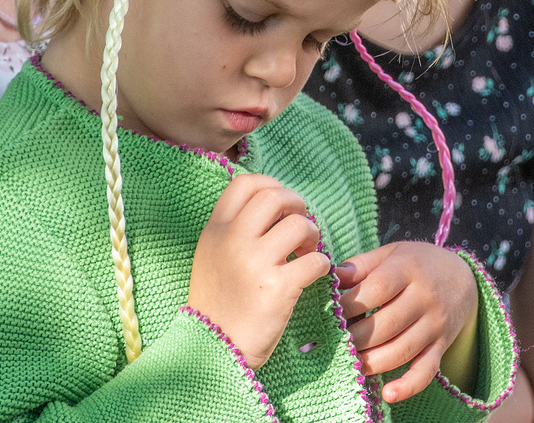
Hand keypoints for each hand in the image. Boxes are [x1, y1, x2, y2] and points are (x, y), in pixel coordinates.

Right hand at [187, 174, 331, 368]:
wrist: (215, 350)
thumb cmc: (221, 302)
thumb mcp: (212, 256)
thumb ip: (232, 227)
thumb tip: (273, 199)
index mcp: (216, 230)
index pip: (245, 183)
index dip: (271, 185)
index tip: (281, 205)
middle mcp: (232, 241)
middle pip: (275, 196)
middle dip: (297, 205)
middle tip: (301, 227)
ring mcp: (254, 264)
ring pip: (300, 225)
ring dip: (313, 235)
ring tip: (307, 252)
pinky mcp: (277, 289)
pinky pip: (316, 260)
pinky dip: (322, 264)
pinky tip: (314, 274)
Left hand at [336, 242, 479, 402]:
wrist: (462, 276)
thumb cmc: (417, 263)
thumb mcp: (391, 253)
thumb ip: (361, 265)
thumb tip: (330, 277)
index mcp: (408, 269)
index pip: (377, 289)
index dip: (351, 304)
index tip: (333, 312)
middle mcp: (424, 297)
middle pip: (387, 324)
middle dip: (356, 337)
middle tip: (336, 341)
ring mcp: (435, 324)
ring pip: (401, 350)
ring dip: (372, 361)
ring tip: (351, 361)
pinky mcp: (441, 346)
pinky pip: (426, 370)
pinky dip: (409, 385)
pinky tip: (389, 394)